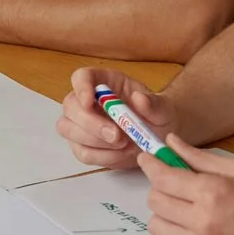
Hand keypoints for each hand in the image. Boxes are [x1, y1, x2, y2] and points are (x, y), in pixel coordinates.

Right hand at [58, 67, 178, 170]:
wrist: (160, 135)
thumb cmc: (158, 115)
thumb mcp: (163, 107)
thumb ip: (153, 103)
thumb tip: (139, 98)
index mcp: (104, 82)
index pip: (81, 77)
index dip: (81, 87)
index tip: (90, 101)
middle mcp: (87, 101)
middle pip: (71, 106)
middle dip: (91, 123)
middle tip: (117, 136)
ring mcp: (81, 124)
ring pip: (69, 130)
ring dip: (96, 142)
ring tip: (126, 145)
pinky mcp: (83, 146)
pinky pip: (82, 153)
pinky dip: (103, 157)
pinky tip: (121, 154)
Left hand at [139, 139, 233, 234]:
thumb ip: (201, 158)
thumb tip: (171, 143)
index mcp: (212, 192)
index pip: (162, 178)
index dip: (150, 165)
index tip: (148, 159)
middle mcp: (202, 221)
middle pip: (155, 202)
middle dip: (161, 189)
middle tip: (176, 185)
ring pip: (158, 228)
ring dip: (166, 215)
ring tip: (186, 210)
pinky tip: (197, 229)